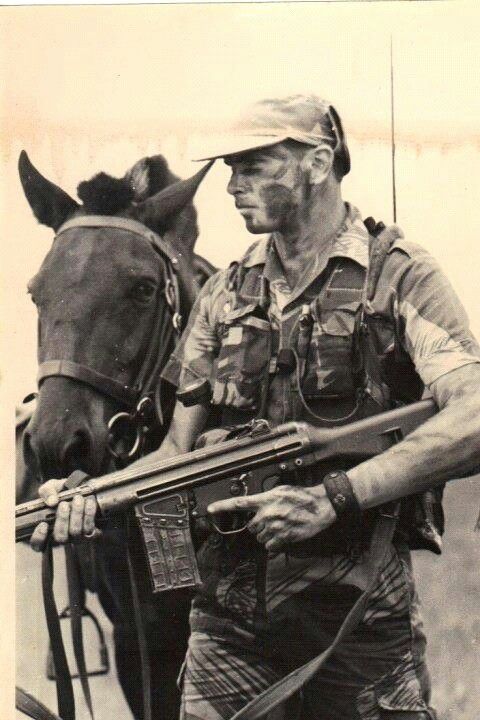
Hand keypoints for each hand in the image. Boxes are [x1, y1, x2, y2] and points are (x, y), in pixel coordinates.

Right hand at [30, 478, 98, 551]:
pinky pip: (89, 527)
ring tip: (78, 499)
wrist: (80, 489)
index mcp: (46, 530)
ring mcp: (75, 537)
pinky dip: (89, 513)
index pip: (38, 544)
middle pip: (60, 537)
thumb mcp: (51, 488)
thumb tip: (52, 501)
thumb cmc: (61, 492)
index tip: (43, 524)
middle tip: (64, 504)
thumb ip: (47, 492)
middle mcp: (60, 537)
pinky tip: (89, 502)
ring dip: (77, 514)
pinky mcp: (89, 533)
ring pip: (75, 532)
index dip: (39, 537)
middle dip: (62, 520)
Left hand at [207, 484, 336, 551]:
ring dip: (267, 535)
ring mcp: (275, 527)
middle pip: (251, 527)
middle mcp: (267, 514)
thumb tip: (257, 504)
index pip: (239, 503)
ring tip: (281, 526)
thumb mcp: (281, 490)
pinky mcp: (283, 538)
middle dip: (258, 526)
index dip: (222, 507)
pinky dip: (274, 544)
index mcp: (265, 499)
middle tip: (271, 520)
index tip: (210, 510)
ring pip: (260, 537)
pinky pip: (270, 546)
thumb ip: (266, 498)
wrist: (320, 506)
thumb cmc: (302, 496)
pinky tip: (283, 535)